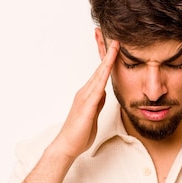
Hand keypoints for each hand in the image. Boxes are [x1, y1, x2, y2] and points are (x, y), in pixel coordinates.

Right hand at [53, 40, 118, 159]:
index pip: (100, 73)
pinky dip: (104, 75)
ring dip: (107, 58)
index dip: (107, 59)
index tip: (114, 46)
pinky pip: (98, 87)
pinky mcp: (87, 105)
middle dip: (107, 52)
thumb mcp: (93, 115)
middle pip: (99, 68)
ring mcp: (85, 97)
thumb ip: (98, 103)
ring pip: (99, 74)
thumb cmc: (79, 133)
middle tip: (114, 36)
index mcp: (88, 94)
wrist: (67, 146)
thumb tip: (103, 93)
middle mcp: (85, 92)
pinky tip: (109, 67)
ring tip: (115, 44)